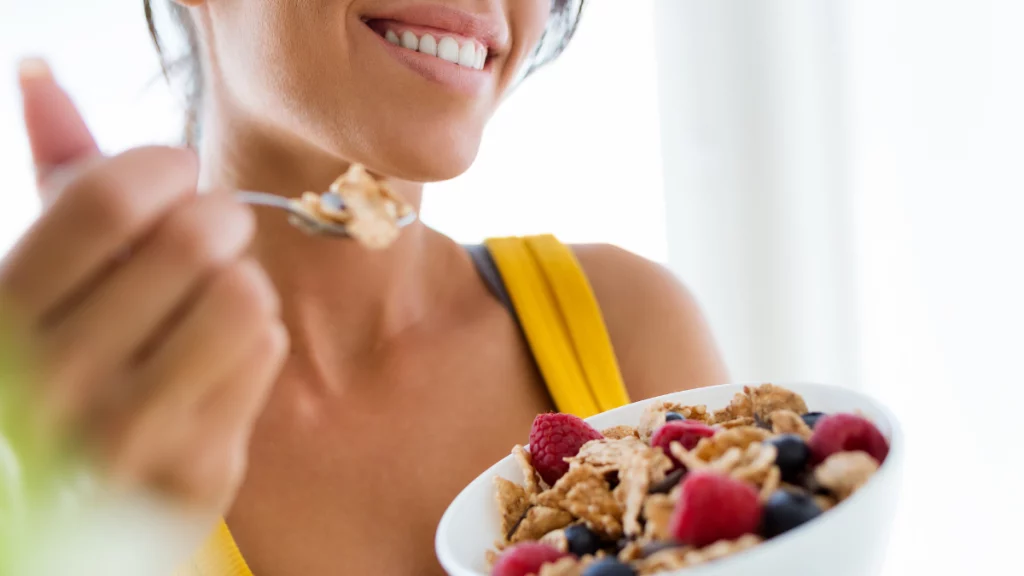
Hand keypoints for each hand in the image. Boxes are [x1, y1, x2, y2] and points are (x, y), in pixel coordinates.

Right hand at [0, 60, 287, 511]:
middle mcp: (54, 380)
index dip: (165, 167)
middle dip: (219, 217)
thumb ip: (56, 174)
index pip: (109, 199)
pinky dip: (257, 336)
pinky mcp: (196, 468)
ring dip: (241, 281)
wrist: (97, 490)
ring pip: (243, 292)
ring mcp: (127, 434)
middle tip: (213, 232)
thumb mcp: (52, 267)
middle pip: (194, 239)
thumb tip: (43, 77)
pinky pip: (268, 346)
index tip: (177, 172)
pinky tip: (222, 359)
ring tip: (214, 301)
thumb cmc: (84, 353)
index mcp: (6, 315)